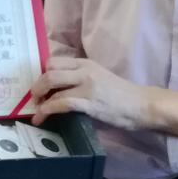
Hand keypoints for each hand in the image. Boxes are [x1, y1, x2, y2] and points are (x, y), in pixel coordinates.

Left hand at [30, 57, 155, 129]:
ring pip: (52, 83)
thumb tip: (55, 89)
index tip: (39, 86)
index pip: (54, 61)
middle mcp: (84, 70)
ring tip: (37, 110)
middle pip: (49, 71)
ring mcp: (87, 85)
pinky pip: (61, 103)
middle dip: (37, 85)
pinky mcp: (90, 102)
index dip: (41, 73)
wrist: (142, 105)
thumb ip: (79, 79)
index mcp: (85, 63)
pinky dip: (47, 110)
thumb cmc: (120, 95)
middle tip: (35, 98)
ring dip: (39, 99)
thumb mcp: (98, 78)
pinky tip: (42, 117)